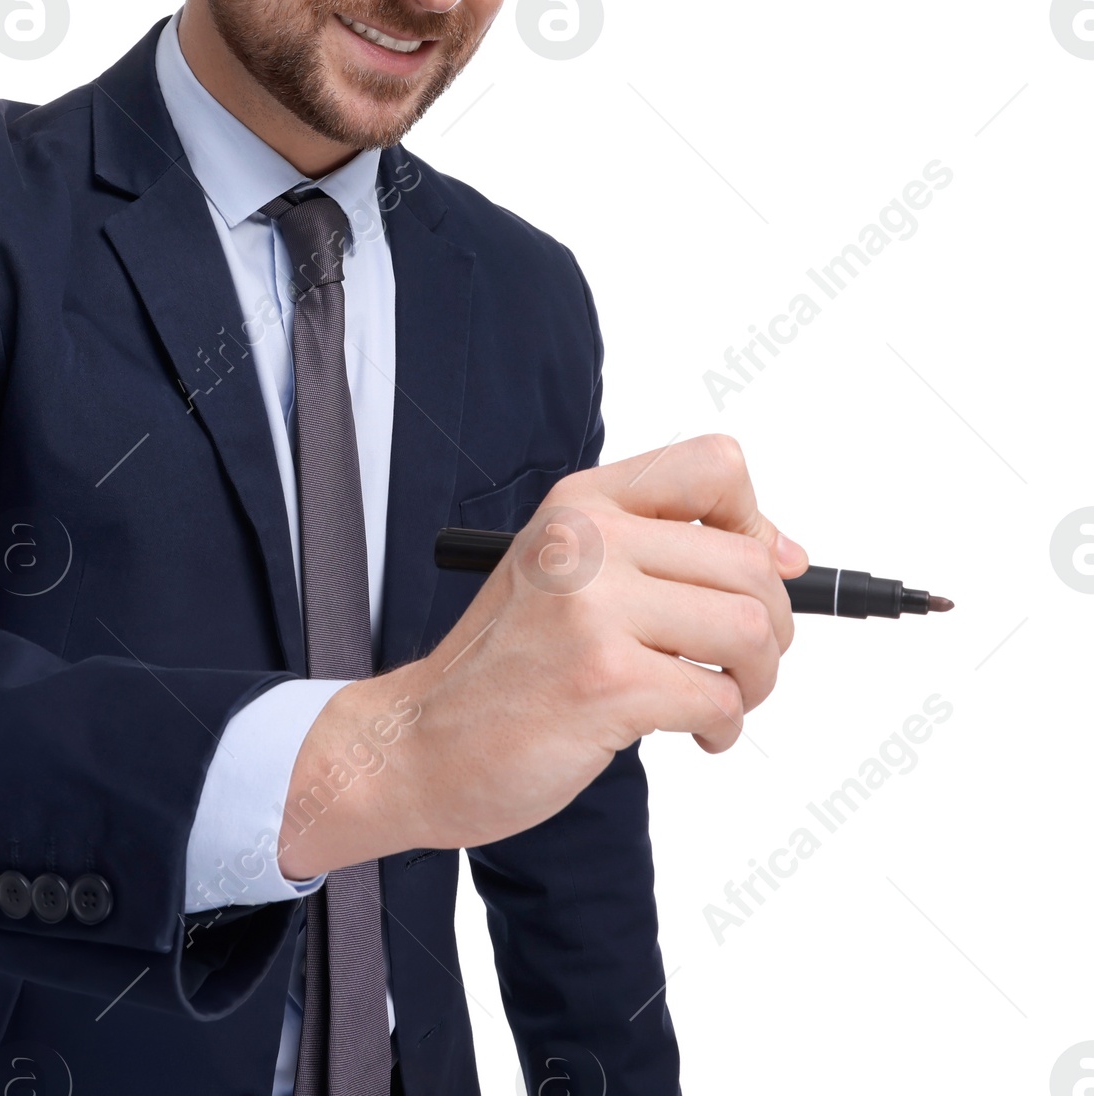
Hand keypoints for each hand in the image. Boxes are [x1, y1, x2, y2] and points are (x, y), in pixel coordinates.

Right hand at [278, 433, 807, 877]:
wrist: (420, 741)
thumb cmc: (505, 667)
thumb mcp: (568, 574)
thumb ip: (659, 550)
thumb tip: (787, 555)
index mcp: (580, 503)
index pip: (716, 465)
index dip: (755, 522)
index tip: (744, 576)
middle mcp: (586, 540)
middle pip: (752, 563)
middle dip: (770, 629)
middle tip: (735, 666)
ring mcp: (593, 609)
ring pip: (751, 630)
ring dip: (756, 681)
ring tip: (718, 700)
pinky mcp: (604, 681)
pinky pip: (720, 699)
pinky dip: (722, 728)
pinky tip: (690, 735)